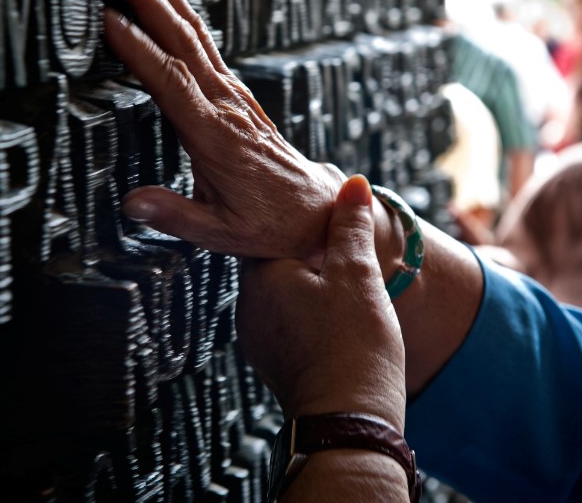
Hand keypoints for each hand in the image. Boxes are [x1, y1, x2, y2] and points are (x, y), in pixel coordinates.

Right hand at [103, 0, 344, 259]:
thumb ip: (175, 215)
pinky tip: (175, 8)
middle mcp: (227, 110)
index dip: (138, 49)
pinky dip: (187, 21)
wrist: (313, 211)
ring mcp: (236, 101)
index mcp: (216, 138)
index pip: (171, 80)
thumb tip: (134, 203)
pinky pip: (210, 51)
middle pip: (184, 42)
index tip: (109, 20)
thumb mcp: (222, 231)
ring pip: (198, 38)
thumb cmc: (273, 220)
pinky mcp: (241, 101)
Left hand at [235, 175, 405, 431]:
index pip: (267, 233)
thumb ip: (350, 227)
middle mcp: (249, 306)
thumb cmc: (353, 346)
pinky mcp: (272, 361)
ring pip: (280, 295)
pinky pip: (285, 323)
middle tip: (339, 255)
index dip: (295, 224)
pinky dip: (305, 316)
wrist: (350, 422)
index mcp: (262, 276)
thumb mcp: (357, 276)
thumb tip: (353, 185)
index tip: (319, 222)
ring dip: (305, 289)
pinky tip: (333, 322)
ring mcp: (258, 337)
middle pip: (274, 263)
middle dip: (305, 257)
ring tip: (340, 291)